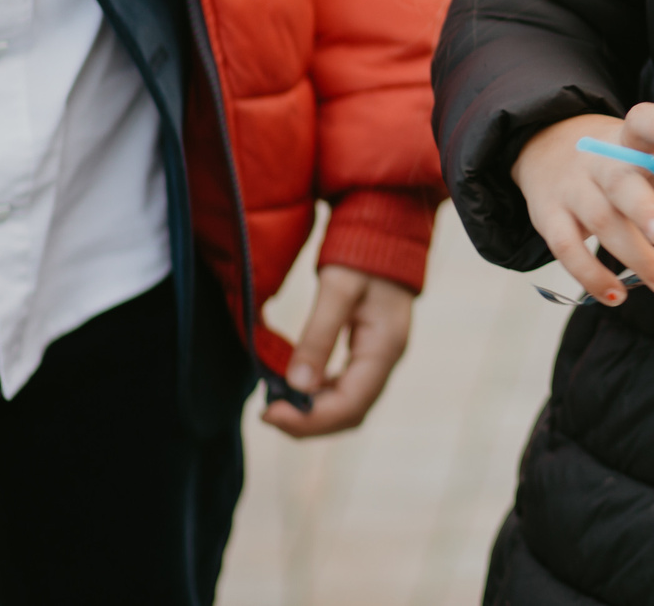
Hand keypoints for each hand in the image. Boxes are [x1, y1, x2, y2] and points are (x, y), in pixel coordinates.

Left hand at [261, 266, 412, 437]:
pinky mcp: (369, 353)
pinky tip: (296, 388)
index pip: (350, 405)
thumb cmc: (363, 255)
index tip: (269, 414)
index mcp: (385, 348)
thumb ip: (318, 335)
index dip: (310, 420)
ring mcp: (380, 359)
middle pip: (351, 413)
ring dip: (313, 413)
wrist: (386, 231)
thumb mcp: (337, 289)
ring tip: (277, 404)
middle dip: (309, 422)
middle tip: (267, 413)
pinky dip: (319, 397)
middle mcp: (387, 361)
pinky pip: (346, 389)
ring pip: (349, 405)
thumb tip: (297, 384)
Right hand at [511, 104, 653, 307]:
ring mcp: (571, 189)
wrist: (549, 147)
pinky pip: (567, 250)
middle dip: (645, 209)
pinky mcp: (549, 217)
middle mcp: (599, 160)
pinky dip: (592, 276)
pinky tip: (619, 295)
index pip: (645, 121)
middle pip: (621, 183)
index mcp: (632, 136)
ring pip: (601, 224)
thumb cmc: (629, 157)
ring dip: (637, 258)